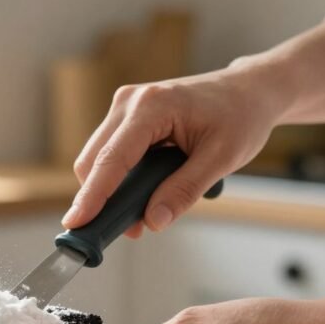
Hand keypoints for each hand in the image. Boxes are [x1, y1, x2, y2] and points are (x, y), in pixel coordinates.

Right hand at [64, 65, 287, 237]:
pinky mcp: (127, 116)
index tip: (76, 224)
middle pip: (94, 160)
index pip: (112, 158)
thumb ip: (185, 190)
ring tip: (140, 217)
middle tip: (126, 232)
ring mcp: (125, 106)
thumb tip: (153, 221)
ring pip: (97, 159)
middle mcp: (129, 101)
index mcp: (152, 106)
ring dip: (110, 191)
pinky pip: (111, 153)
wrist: (248, 91)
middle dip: (100, 200)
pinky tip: (143, 195)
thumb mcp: (222, 158)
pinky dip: (119, 179)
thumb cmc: (240, 117)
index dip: (92, 195)